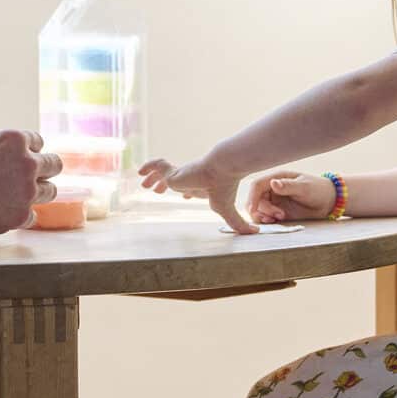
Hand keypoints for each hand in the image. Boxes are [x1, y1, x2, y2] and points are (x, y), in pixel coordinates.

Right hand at [0, 130, 63, 239]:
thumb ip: (2, 151)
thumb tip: (14, 158)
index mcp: (15, 139)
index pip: (38, 142)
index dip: (30, 152)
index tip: (22, 160)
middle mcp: (27, 161)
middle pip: (54, 164)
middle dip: (46, 170)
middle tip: (36, 178)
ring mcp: (27, 189)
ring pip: (50, 191)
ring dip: (38, 194)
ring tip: (18, 198)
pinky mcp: (22, 214)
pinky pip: (33, 216)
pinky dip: (20, 216)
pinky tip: (2, 214)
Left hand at [138, 153, 255, 232]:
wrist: (222, 170)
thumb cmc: (224, 188)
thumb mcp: (228, 210)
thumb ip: (239, 223)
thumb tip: (256, 232)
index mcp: (201, 187)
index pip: (191, 188)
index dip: (187, 191)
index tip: (185, 195)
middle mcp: (190, 179)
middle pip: (175, 179)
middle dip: (164, 183)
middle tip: (156, 190)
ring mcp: (181, 173)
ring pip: (163, 172)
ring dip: (153, 177)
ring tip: (144, 184)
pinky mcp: (173, 171)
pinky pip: (157, 164)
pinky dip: (148, 166)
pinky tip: (140, 172)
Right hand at [246, 170, 335, 223]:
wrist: (328, 201)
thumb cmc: (318, 189)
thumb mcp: (304, 187)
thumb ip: (288, 186)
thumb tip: (273, 183)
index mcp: (276, 178)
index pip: (256, 185)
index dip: (252, 197)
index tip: (252, 209)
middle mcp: (272, 189)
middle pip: (255, 199)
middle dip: (262, 210)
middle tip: (278, 216)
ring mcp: (274, 201)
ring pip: (258, 209)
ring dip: (264, 216)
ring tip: (279, 218)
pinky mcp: (277, 211)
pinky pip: (266, 217)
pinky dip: (267, 221)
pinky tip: (276, 222)